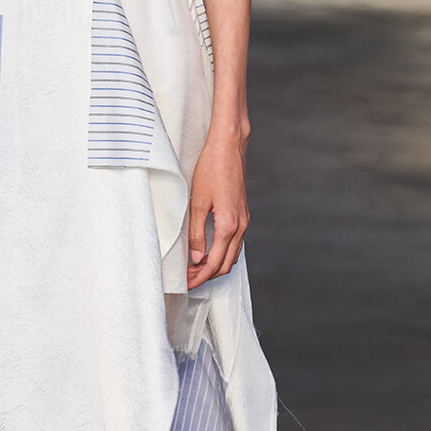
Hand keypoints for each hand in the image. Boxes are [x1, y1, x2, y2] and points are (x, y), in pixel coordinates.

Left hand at [187, 127, 248, 288]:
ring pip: (232, 255)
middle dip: (206, 276)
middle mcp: (240, 226)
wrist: (229, 148)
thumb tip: (197, 258)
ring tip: (195, 268)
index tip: (186, 282)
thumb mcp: (198, 202)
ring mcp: (244, 221)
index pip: (214, 263)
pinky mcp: (243, 215)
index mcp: (229, 225)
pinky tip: (210, 252)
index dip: (199, 277)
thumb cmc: (212, 169)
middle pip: (225, 264)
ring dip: (215, 266)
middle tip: (187, 279)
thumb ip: (197, 233)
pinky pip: (236, 243)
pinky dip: (223, 254)